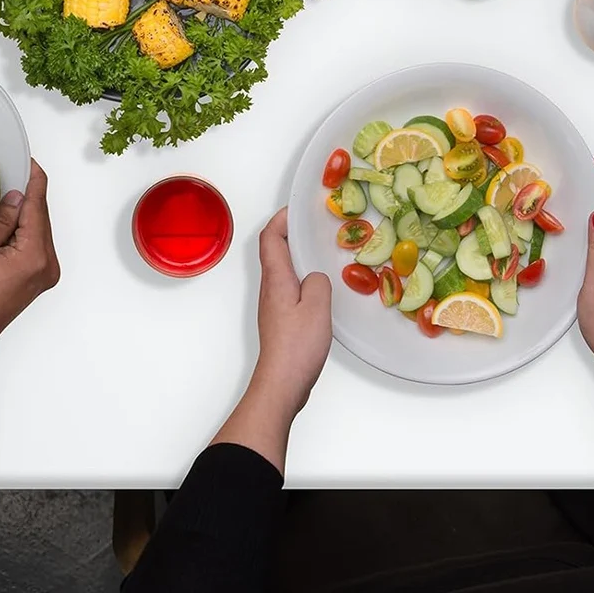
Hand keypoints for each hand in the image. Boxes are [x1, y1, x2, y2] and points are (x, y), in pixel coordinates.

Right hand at [0, 160, 58, 365]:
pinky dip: (23, 230)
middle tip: (12, 173)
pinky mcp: (36, 279)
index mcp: (34, 256)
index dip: (34, 181)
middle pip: (41, 218)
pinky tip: (7, 220)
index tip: (29, 162)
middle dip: (28, 195)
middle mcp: (47, 265)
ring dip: (24, 213)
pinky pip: (34, 245)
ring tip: (5, 193)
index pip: (38, 207)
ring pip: (38, 231)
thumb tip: (15, 198)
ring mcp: (44, 274)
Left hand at [250, 208, 331, 415]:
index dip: (281, 218)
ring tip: (323, 251)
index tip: (300, 209)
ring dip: (299, 255)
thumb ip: (318, 282)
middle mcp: (270, 288)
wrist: (281, 383)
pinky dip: (304, 277)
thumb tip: (316, 276)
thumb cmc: (296, 347)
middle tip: (316, 226)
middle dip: (292, 232)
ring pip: (283, 269)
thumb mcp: (317, 307)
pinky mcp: (282, 319)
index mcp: (276, 279)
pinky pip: (291, 287)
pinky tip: (323, 286)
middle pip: (274, 250)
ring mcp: (274, 304)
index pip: (270, 237)